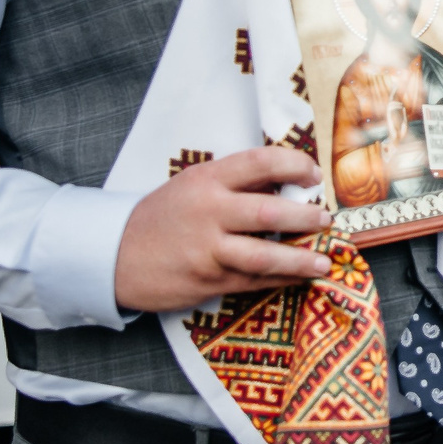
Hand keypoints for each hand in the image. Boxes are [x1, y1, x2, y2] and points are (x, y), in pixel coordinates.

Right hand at [113, 145, 332, 312]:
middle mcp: (209, 212)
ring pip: (265, 255)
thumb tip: (286, 183)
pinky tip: (299, 277)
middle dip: (306, 217)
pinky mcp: (209, 280)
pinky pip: (254, 281)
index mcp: (207, 180)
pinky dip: (281, 279)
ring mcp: (209, 250)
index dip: (294, 165)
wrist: (116, 256)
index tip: (314, 174)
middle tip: (326, 220)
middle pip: (269, 212)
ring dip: (300, 259)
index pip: (261, 162)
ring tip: (323, 261)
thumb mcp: (193, 186)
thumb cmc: (162, 217)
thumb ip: (234, 183)